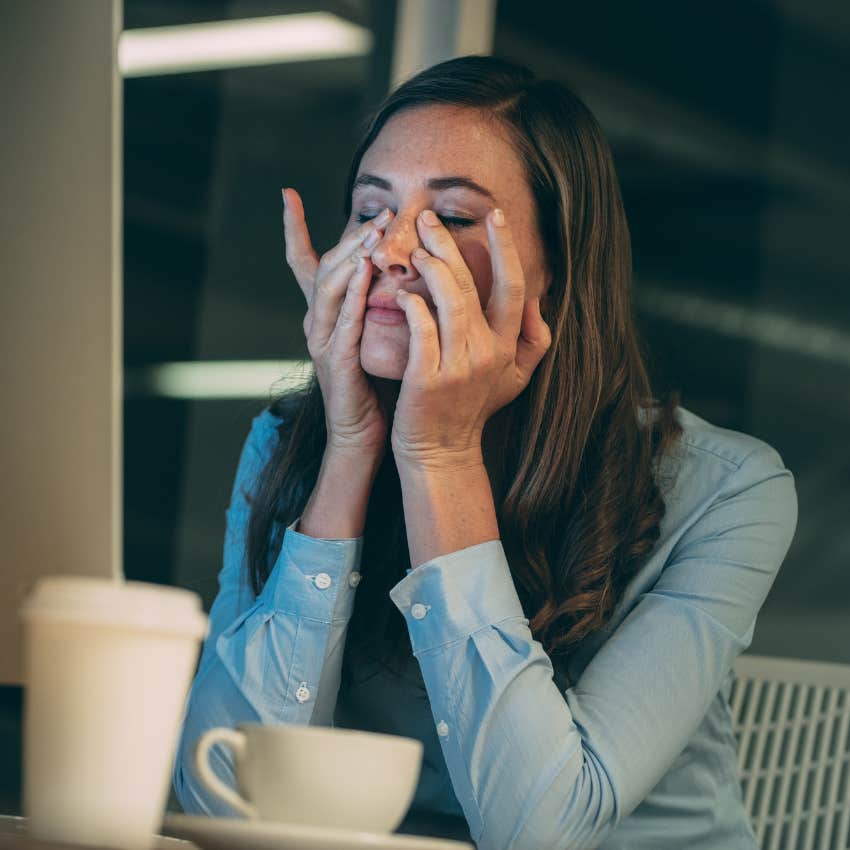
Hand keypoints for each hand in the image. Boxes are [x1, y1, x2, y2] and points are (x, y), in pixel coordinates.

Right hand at [282, 187, 394, 456]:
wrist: (363, 435)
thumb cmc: (373, 386)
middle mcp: (316, 322)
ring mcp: (322, 341)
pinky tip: (365, 270)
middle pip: (324, 266)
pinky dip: (353, 293)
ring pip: (329, 287)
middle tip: (380, 212)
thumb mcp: (372, 336)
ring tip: (374, 231)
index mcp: (324, 315)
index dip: (295, 229)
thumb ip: (374, 304)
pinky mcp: (335, 361)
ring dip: (352, 256)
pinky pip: (344, 320)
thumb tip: (393, 268)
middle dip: (350, 236)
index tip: (287, 194)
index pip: (305, 263)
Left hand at [390, 207, 551, 468]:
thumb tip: (538, 305)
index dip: (506, 247)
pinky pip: (421, 328)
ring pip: (448, 300)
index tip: (495, 215)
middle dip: (447, 244)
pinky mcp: (428, 377)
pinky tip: (402, 293)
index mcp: (507, 346)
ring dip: (429, 267)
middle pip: (471, 284)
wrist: (441, 451)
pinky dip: (411, 305)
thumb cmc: (471, 409)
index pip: (514, 286)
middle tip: (426, 219)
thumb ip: (533, 342)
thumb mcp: (514, 379)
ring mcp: (458, 365)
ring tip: (412, 249)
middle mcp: (487, 351)